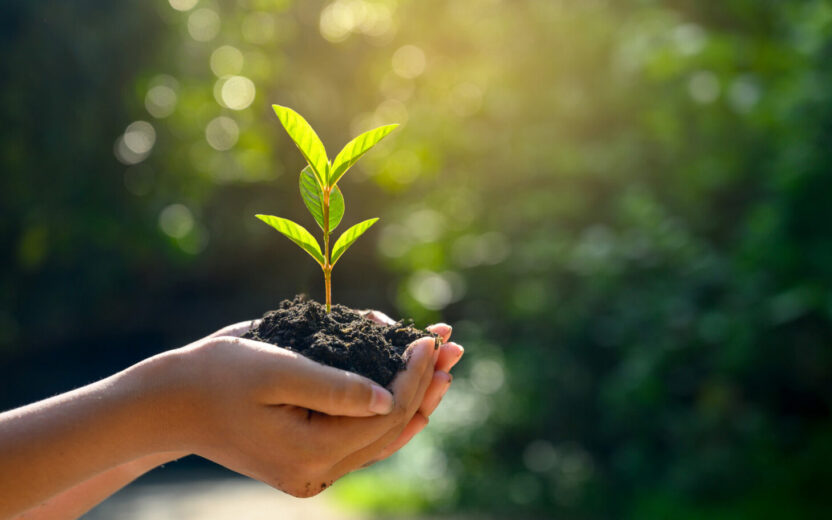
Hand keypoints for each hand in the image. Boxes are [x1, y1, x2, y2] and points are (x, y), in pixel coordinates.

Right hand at [161, 327, 438, 496]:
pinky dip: (386, 408)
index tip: (428, 339)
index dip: (414, 376)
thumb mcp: (274, 369)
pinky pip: (360, 437)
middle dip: (425, 385)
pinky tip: (408, 386)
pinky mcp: (308, 459)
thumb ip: (333, 386)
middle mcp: (317, 471)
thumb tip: (389, 397)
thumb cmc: (218, 375)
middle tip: (452, 347)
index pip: (385, 414)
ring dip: (414, 397)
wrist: (173, 404)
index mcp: (309, 452)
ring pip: (381, 436)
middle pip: (391, 428)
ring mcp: (313, 470)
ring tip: (442, 365)